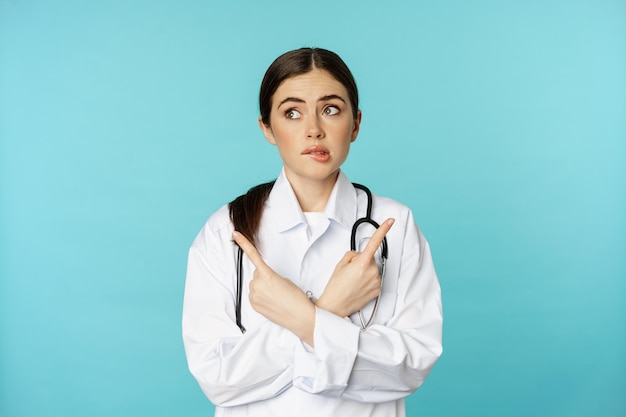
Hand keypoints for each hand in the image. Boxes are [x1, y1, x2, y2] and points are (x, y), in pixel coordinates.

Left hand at [232, 231, 315, 345]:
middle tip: (278, 286)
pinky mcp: (253, 305)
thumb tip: (262, 280)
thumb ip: (270, 276)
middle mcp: (257, 285)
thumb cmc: (296, 298)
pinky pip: (254, 295)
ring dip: (262, 288)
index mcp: (267, 275)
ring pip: (255, 285)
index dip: (243, 243)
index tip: (235, 234)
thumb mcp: (284, 280)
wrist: (300, 317)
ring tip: (276, 296)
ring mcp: (254, 296)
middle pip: (257, 274)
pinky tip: (271, 302)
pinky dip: (261, 296)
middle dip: (264, 277)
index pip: (253, 256)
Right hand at [316, 218, 393, 317]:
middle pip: (371, 258)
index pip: (374, 242)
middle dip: (362, 261)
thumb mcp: (340, 264)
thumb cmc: (336, 286)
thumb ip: (353, 255)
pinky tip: (359, 286)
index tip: (391, 221)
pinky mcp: (378, 290)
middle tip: (350, 272)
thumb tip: (361, 255)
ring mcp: (376, 282)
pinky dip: (368, 280)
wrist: (335, 306)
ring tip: (353, 281)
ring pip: (373, 269)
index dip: (383, 230)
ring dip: (365, 272)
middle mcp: (372, 272)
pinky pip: (375, 279)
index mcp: (362, 263)